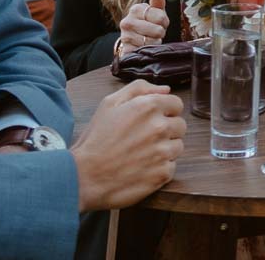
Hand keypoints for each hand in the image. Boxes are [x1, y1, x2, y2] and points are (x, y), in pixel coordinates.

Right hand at [71, 80, 186, 211]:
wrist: (84, 176)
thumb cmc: (95, 139)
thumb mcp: (109, 104)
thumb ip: (139, 89)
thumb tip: (165, 89)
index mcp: (149, 107)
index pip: (177, 104)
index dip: (165, 112)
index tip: (152, 121)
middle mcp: (160, 127)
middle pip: (180, 125)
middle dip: (167, 130)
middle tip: (144, 139)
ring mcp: (163, 152)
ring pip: (178, 146)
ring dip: (165, 149)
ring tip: (142, 154)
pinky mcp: (163, 174)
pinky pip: (172, 166)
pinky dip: (160, 168)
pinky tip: (142, 168)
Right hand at [118, 0, 168, 56]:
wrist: (132, 38)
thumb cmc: (147, 22)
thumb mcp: (154, 11)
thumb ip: (158, 3)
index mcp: (135, 9)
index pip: (161, 17)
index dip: (165, 22)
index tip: (161, 23)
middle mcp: (127, 22)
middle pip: (158, 31)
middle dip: (161, 33)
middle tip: (156, 32)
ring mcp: (125, 37)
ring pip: (153, 42)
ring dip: (155, 42)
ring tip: (150, 38)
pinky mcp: (126, 50)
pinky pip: (146, 52)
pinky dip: (149, 51)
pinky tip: (145, 46)